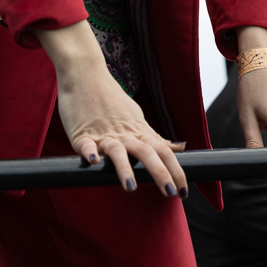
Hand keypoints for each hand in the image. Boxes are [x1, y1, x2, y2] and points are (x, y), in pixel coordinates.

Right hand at [35, 21, 186, 198]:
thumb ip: (155, 136)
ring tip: (130, 188)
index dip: (175, 170)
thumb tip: (180, 147)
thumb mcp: (135, 116)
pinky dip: (89, 152)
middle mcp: (124, 134)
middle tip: (172, 193)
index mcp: (137, 131)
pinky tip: (94, 160)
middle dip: (160, 173)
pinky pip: (86, 144)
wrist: (84, 73)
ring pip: (117, 151)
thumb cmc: (110, 97)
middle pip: (146, 152)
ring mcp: (103, 133)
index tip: (185, 191)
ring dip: (124, 169)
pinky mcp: (81, 134)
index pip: (162, 152)